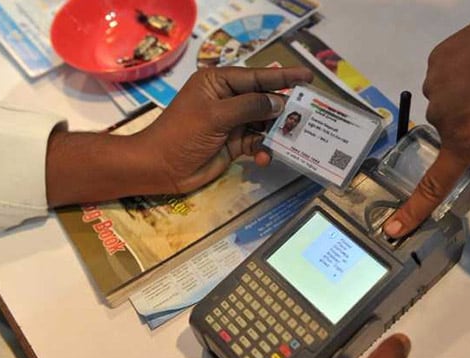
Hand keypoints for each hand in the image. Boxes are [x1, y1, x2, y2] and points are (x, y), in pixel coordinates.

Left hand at [46, 67, 311, 205]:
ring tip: (293, 139)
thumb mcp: (215, 116)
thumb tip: (278, 101)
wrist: (160, 168)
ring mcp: (232, 123)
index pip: (256, 77)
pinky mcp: (234, 144)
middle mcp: (227, 99)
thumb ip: (249, 107)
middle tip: (309, 114)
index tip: (308, 77)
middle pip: (264, 100)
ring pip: (264, 123)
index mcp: (219, 83)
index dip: (283, 77)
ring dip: (276, 133)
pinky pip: (257, 143)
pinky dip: (264, 149)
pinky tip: (265, 158)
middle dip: (284, 108)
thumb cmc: (182, 134)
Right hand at [383, 6, 469, 236]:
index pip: (433, 185)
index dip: (412, 211)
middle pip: (445, 135)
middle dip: (464, 128)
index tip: (392, 229)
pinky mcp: (434, 63)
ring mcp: (434, 87)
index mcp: (465, 140)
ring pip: (442, 106)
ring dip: (460, 102)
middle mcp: (441, 118)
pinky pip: (440, 80)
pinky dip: (455, 79)